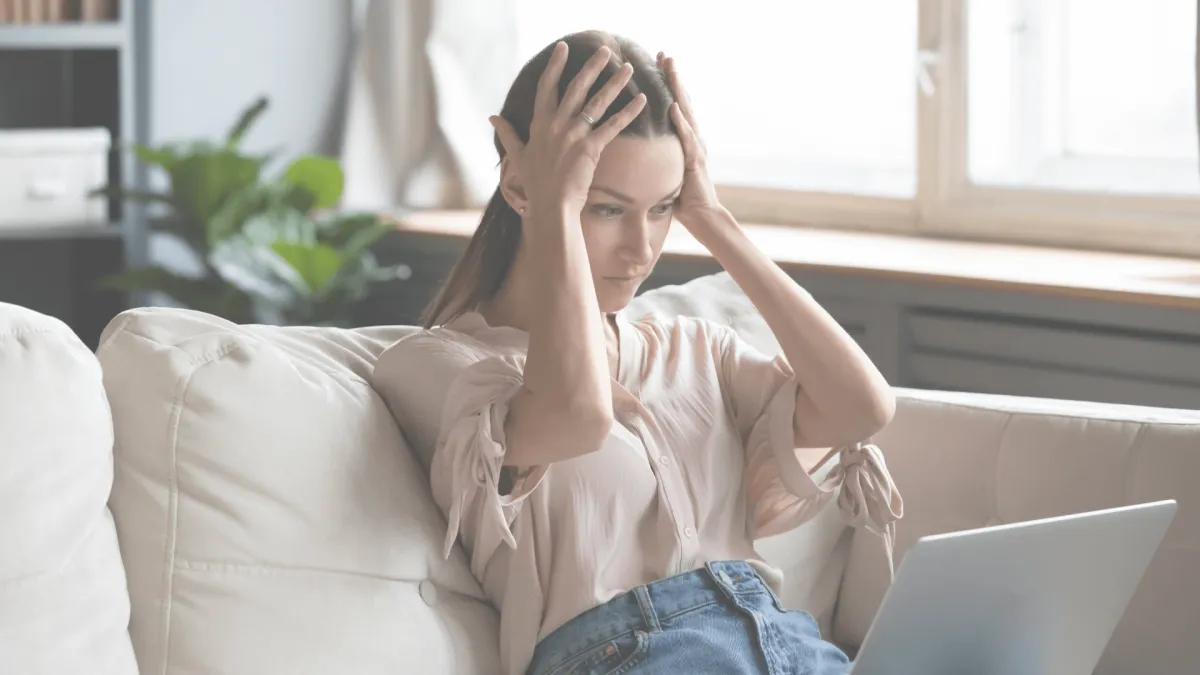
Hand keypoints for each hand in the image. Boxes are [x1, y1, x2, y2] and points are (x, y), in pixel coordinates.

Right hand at [491, 42, 646, 217]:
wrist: (551, 206)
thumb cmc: (535, 184)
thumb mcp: (517, 156)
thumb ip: (506, 133)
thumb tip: (492, 117)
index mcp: (540, 124)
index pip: (547, 86)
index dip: (555, 65)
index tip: (563, 47)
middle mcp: (557, 124)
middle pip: (576, 88)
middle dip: (592, 67)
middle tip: (605, 50)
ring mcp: (574, 135)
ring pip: (597, 102)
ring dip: (614, 83)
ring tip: (628, 68)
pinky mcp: (591, 148)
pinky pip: (613, 126)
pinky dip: (628, 112)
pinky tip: (641, 100)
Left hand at [658, 52, 722, 227]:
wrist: (702, 217)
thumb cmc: (682, 198)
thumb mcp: (665, 171)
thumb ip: (656, 156)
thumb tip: (634, 151)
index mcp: (685, 139)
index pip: (676, 105)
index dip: (668, 84)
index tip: (658, 63)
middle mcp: (694, 138)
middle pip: (683, 101)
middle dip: (674, 77)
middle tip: (664, 54)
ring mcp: (697, 148)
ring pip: (687, 112)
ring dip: (679, 91)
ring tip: (671, 70)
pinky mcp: (695, 161)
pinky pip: (687, 138)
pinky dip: (681, 122)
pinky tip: (674, 107)